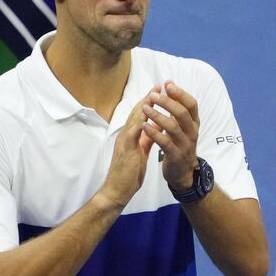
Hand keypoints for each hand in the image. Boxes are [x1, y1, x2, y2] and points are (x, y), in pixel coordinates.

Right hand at [99, 92, 155, 208]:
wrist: (116, 190)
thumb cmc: (129, 173)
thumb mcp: (141, 152)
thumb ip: (147, 139)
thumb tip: (156, 127)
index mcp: (130, 136)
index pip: (140, 115)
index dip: (149, 103)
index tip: (159, 92)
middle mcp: (125, 135)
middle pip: (137, 112)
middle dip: (148, 98)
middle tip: (158, 85)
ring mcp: (124, 140)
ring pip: (135, 118)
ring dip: (145, 105)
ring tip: (155, 94)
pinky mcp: (125, 148)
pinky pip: (133, 132)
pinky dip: (140, 122)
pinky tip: (148, 114)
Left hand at [141, 81, 199, 190]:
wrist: (182, 172)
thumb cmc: (179, 143)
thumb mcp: (183, 126)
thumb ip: (176, 106)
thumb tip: (169, 83)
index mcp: (194, 123)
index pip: (192, 104)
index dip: (180, 93)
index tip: (168, 84)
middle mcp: (192, 132)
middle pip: (182, 113)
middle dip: (167, 102)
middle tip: (153, 95)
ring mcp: (185, 145)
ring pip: (172, 127)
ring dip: (158, 116)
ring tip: (145, 108)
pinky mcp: (176, 156)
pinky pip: (164, 142)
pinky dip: (154, 133)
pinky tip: (144, 126)